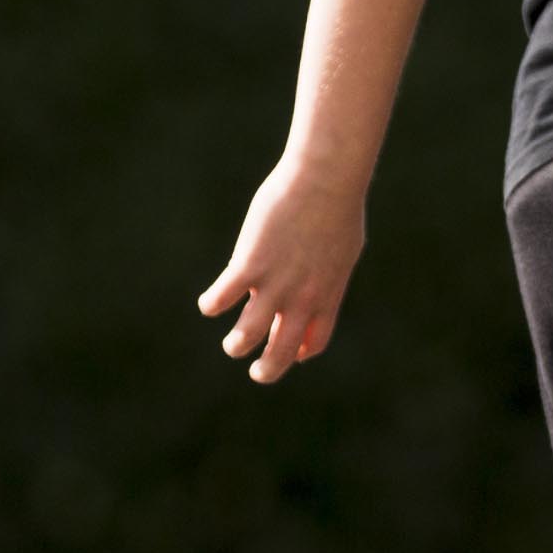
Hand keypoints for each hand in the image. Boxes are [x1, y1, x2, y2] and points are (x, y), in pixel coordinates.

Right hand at [196, 159, 368, 383]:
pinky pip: (221, 299)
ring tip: (233, 344)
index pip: (315, 341)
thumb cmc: (338, 206)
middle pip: (281, 353)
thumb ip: (328, 273)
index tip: (291, 353)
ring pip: (245, 337)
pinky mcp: (248, 266)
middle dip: (267, 371)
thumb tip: (316, 285)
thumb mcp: (342, 249)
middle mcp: (301, 298)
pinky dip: (211, 305)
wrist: (326, 180)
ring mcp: (274, 284)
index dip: (300, 353)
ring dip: (236, 345)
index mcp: (327, 294)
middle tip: (256, 372)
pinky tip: (210, 303)